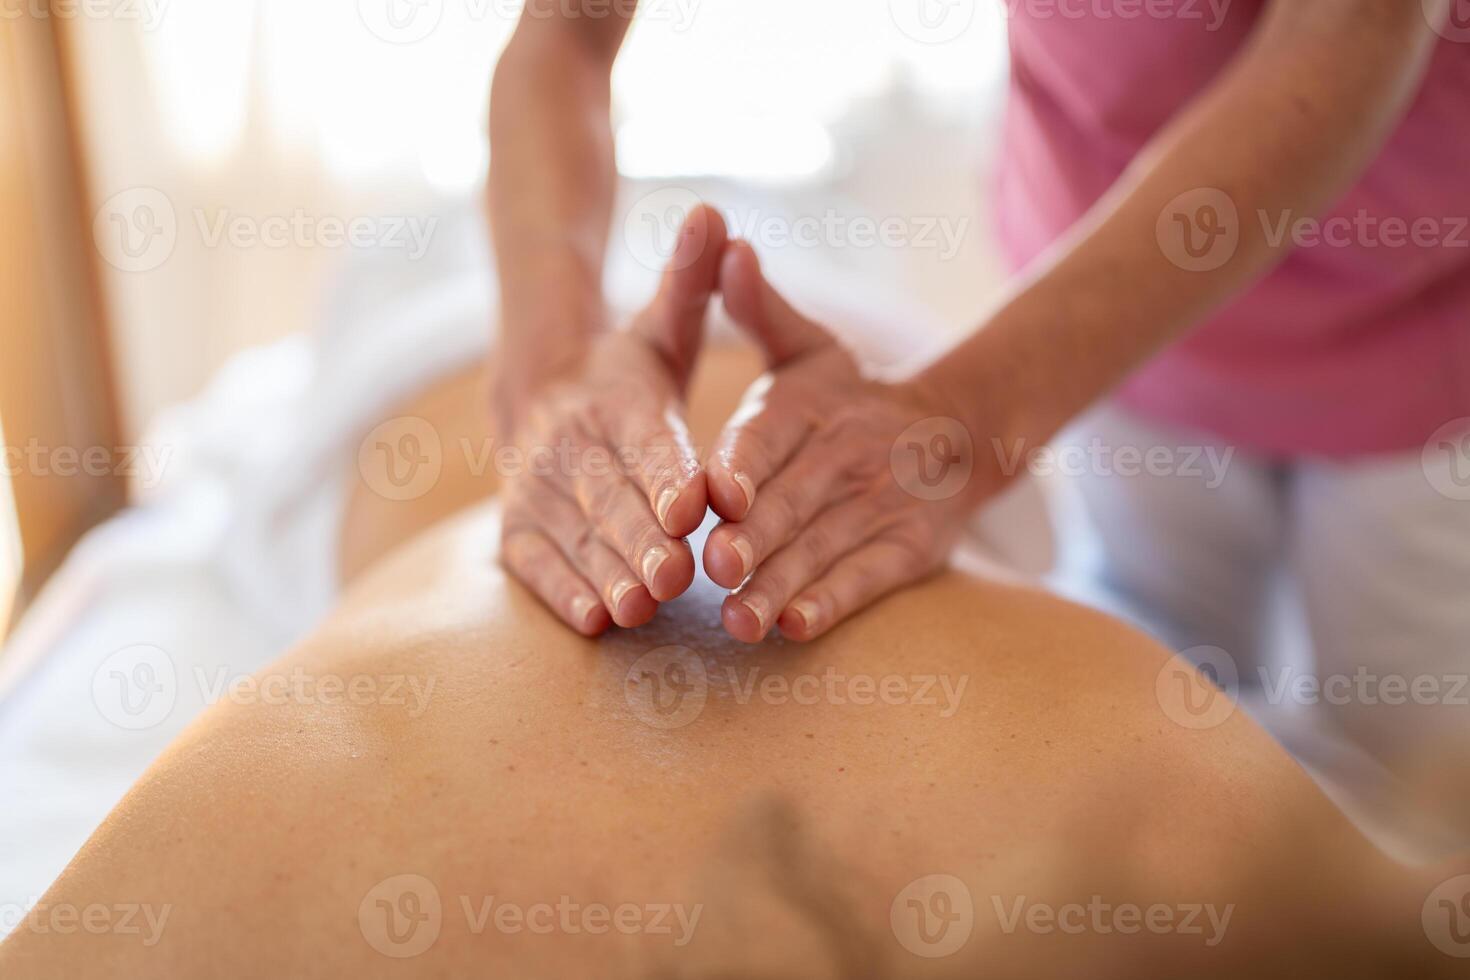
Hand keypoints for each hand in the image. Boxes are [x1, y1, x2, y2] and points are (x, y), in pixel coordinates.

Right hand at [498, 206, 727, 634]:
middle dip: (640, 537)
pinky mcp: (516, 530)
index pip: (644, 439)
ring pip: (574, 538)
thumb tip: (716, 212)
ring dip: (605, 573)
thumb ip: (692, 281)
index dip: (667, 473)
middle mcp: (566, 446)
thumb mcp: (660, 325)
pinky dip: (563, 593)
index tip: (693, 505)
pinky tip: (595, 621)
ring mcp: (535, 491)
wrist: (534, 390)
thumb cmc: (624, 371)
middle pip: (608, 498)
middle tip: (675, 574)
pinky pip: (537, 566)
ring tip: (640, 605)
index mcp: (613, 399)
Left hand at [703, 241, 993, 642]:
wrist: (954, 432)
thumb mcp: (808, 346)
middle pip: (791, 502)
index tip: (716, 494)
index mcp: (809, 405)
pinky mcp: (904, 551)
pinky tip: (795, 628)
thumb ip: (759, 307)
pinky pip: (864, 580)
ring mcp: (878, 507)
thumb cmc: (848, 395)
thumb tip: (726, 246)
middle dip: (753, 538)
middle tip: (713, 567)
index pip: (769, 435)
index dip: (743, 466)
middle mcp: (844, 456)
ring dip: (779, 586)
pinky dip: (831, 604)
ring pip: (821, 550)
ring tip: (739, 620)